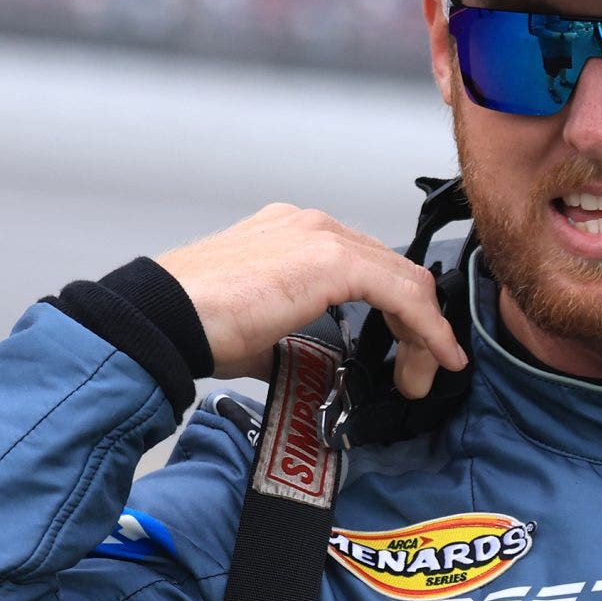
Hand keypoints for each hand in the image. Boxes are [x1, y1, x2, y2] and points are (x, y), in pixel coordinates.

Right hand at [156, 204, 467, 398]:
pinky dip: (427, 327)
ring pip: (404, 280)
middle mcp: (311, 226)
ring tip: (426, 374)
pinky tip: (436, 356)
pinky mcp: (332, 259)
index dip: (396, 313)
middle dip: (416, 326)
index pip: (366, 267)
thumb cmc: (195, 324)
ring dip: (425, 332)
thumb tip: (304, 363)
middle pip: (392, 270)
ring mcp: (322, 237)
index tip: (408, 355)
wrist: (165, 318)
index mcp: (291, 236)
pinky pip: (402, 292)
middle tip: (418, 374)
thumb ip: (290, 337)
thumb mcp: (257, 331)